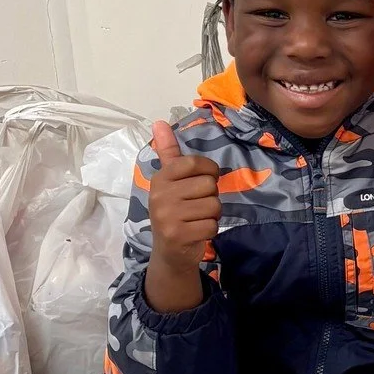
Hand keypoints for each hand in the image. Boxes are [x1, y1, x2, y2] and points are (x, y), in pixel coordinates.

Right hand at [147, 120, 220, 275]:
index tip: (205, 179)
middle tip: (196, 206)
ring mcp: (167, 216)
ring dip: (212, 214)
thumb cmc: (175, 210)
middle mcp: (160, 195)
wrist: (169, 252)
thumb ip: (169, 152)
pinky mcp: (178, 235)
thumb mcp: (170, 181)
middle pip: (209, 185)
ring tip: (196, 218)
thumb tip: (159, 122)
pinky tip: (196, 232)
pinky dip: (210, 229)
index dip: (209, 170)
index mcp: (160, 178)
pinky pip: (212, 225)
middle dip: (210, 196)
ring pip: (213, 205)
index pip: (195, 163)